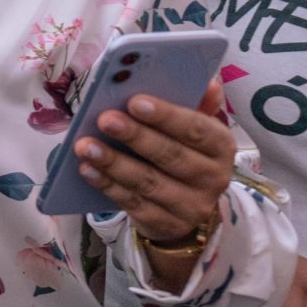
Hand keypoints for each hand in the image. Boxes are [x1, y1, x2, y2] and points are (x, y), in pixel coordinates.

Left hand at [75, 80, 235, 244]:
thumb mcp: (193, 129)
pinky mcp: (167, 224)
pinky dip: (107, 185)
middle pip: (172, 156)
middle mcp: (214, 177)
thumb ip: (197, 104)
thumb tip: (210, 81)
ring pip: (149, 182)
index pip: (197, 128)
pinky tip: (86, 169)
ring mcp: (192, 205)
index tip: (134, 101)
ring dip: (113, 162)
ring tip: (85, 145)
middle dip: (136, 136)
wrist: (185, 207)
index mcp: (221, 146)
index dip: (166, 115)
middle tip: (105, 119)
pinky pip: (133, 203)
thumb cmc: (183, 153)